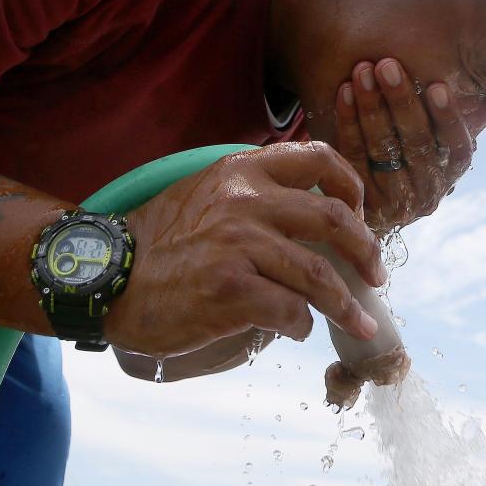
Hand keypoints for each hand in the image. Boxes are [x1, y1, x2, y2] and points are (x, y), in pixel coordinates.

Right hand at [104, 142, 386, 357]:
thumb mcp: (203, 193)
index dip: (351, 186)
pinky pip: (292, 312)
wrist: (108, 277)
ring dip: (348, 307)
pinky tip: (292, 329)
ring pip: (320, 276)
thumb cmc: (156, 242)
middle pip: (333, 218)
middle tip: (376, 274)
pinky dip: (301, 326)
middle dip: (367, 251)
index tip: (359, 215)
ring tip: (361, 325)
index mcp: (241, 171)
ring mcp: (240, 244)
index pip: (318, 156)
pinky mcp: (232, 290)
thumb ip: (250, 193)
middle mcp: (246, 200)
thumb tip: (307, 218)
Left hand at [334, 59, 474, 234]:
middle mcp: (427, 193)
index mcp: (450, 174)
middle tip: (386, 65)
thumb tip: (476, 78)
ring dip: (371, 105)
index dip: (448, 118)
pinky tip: (344, 92)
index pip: (457, 148)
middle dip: (400, 100)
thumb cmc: (405, 153)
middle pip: (416, 143)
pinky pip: (353, 154)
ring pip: (383, 148)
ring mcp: (392, 200)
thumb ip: (447, 117)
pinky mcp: (361, 199)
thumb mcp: (432, 139)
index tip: (437, 86)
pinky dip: (348, 121)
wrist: (363, 205)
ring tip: (362, 71)